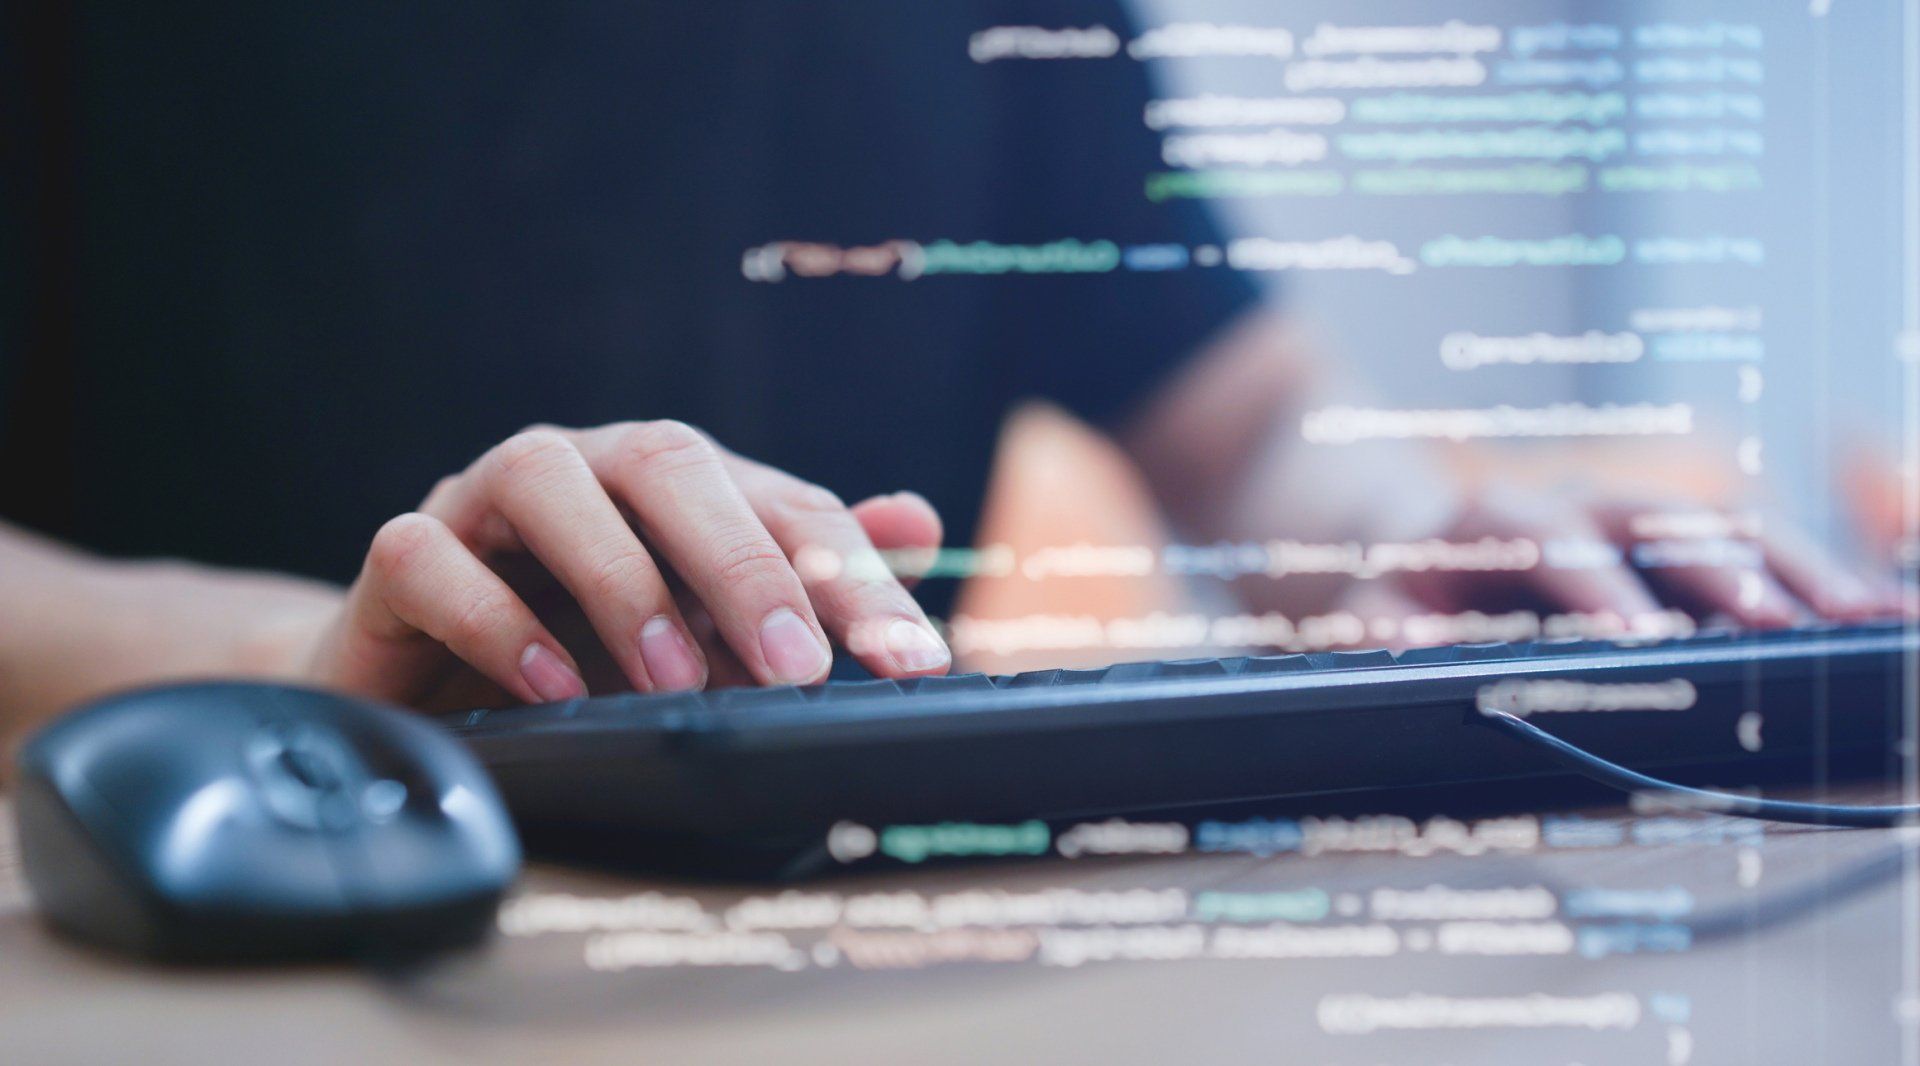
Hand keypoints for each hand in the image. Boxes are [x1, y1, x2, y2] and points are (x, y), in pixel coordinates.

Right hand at [305, 422, 948, 708]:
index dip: (853, 576)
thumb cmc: (577, 645)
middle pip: (669, 465)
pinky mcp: (402, 557)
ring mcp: (484, 502)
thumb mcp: (704, 625)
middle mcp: (585, 470)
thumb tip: (919, 522)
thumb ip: (803, 577)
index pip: (780, 506)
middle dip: (745, 565)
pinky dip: (494, 620)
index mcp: (673, 482)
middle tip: (802, 668)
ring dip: (621, 582)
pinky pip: (432, 560)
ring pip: (547, 484)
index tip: (911, 660)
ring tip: (677, 680)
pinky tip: (554, 687)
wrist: (420, 680)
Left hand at [1393, 485, 1901, 632]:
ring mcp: (1638, 519)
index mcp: (1497, 517)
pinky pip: (1758, 554)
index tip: (1638, 640)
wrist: (1421, 544)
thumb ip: (1382, 623)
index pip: (1549, 538)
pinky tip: (1876, 618)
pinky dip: (1816, 582)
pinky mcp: (1681, 545)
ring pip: (1726, 529)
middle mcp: (1578, 503)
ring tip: (1863, 622)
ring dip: (1796, 572)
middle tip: (1780, 629)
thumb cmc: (1402, 586)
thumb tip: (1405, 640)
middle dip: (1724, 573)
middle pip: (1662, 522)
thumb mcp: (1370, 602)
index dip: (1597, 587)